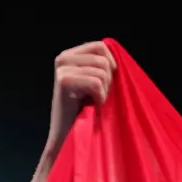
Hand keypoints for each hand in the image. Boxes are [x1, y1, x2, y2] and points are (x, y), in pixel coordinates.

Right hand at [45, 41, 115, 158]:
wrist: (69, 135)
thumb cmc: (88, 112)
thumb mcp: (96, 83)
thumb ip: (102, 67)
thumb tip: (119, 56)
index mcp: (71, 55)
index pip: (101, 46)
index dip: (111, 65)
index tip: (106, 84)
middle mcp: (63, 58)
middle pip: (104, 60)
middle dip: (108, 82)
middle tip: (97, 96)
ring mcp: (62, 68)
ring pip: (102, 72)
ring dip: (104, 91)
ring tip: (93, 101)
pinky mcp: (63, 81)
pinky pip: (96, 83)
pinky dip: (100, 97)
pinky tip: (90, 105)